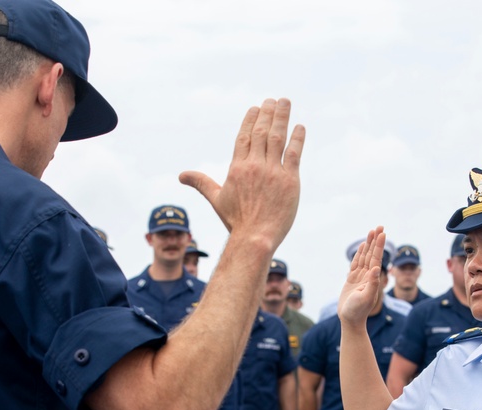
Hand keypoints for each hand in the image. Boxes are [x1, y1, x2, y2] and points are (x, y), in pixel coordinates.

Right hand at [179, 99, 304, 252]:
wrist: (255, 238)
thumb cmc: (236, 221)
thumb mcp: (216, 199)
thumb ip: (201, 182)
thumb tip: (181, 175)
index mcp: (237, 168)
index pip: (244, 137)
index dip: (250, 120)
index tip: (256, 108)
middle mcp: (254, 166)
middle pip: (261, 132)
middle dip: (268, 113)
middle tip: (274, 100)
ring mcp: (273, 172)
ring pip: (277, 138)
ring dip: (281, 118)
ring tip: (285, 103)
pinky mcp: (290, 180)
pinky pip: (294, 154)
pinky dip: (297, 138)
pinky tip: (300, 126)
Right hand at [338, 226, 385, 326]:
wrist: (350, 320)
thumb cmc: (358, 311)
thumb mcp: (365, 298)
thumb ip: (372, 284)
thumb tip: (376, 269)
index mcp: (372, 278)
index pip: (376, 258)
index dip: (379, 246)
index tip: (382, 233)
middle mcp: (368, 276)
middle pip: (372, 254)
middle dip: (376, 241)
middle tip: (379, 226)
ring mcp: (360, 277)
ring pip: (364, 257)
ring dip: (369, 245)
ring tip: (372, 232)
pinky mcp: (352, 280)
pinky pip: (356, 264)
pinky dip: (360, 254)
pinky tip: (363, 247)